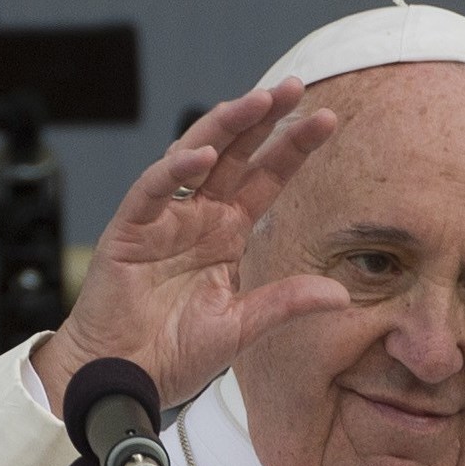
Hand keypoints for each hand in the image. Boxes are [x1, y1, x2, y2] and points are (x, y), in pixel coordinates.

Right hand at [31, 79, 346, 414]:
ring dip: (223, 128)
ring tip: (255, 102)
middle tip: (293, 87)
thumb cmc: (172, 353)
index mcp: (225, 234)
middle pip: (234, 155)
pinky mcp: (128, 231)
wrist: (123, 377)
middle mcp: (196, 218)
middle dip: (263, 120)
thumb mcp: (241, 326)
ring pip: (193, 157)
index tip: (327, 119)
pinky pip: (150, 192)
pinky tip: (200, 157)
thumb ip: (285, 303)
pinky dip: (172, 172)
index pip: (266, 179)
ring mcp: (162, 220)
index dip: (293, 148)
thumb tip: (341, 293)